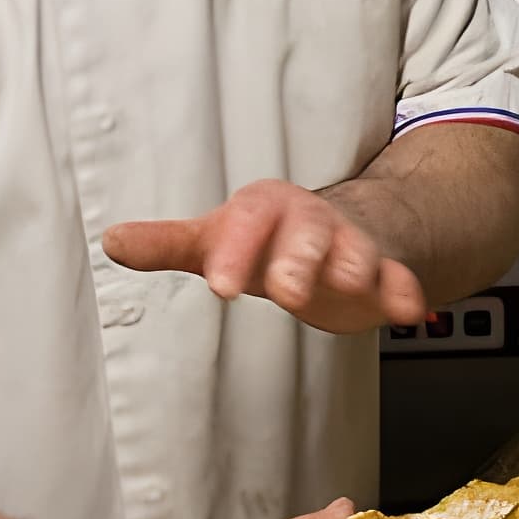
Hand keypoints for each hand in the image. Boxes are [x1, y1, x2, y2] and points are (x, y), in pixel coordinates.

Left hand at [104, 179, 426, 334]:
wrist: (344, 229)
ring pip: (355, 250)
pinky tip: (406, 309)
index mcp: (265, 208)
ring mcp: (350, 242)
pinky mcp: (384, 268)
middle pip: (305, 233)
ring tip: (351, 283)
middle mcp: (310, 220)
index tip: (220, 284)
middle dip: (298, 259)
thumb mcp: (220, 240)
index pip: (247, 221)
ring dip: (354, 265)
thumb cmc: (272, 239)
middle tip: (286, 289)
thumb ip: (170, 244)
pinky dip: (403, 290)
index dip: (235, 250)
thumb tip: (112, 240)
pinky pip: (397, 275)